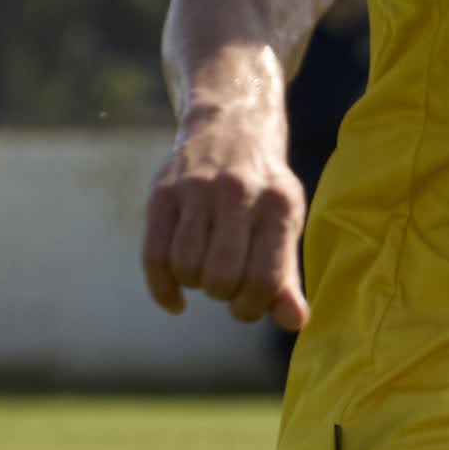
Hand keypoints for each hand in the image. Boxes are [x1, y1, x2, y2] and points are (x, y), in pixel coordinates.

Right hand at [141, 97, 307, 326]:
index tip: (248, 303)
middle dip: (223, 296)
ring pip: (185, 266)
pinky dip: (163, 288)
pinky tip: (176, 297)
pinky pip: (154, 256)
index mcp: (278, 205)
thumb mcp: (285, 223)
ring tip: (206, 272)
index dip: (253, 307)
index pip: (263, 279)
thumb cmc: (264, 190)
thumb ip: (287, 275)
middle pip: (220, 276)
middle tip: (228, 286)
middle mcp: (237, 193)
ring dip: (195, 284)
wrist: (230, 127)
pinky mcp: (162, 193)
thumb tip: (294, 322)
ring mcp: (196, 190)